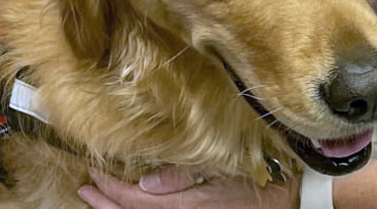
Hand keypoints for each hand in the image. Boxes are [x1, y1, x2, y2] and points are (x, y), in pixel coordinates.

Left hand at [77, 167, 299, 208]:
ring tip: (98, 199)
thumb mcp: (222, 171)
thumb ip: (182, 178)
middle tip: (85, 190)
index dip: (112, 190)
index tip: (94, 176)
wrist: (291, 196)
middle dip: (106, 204)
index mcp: (190, 205)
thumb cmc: (258, 176)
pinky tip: (133, 205)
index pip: (138, 201)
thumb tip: (145, 184)